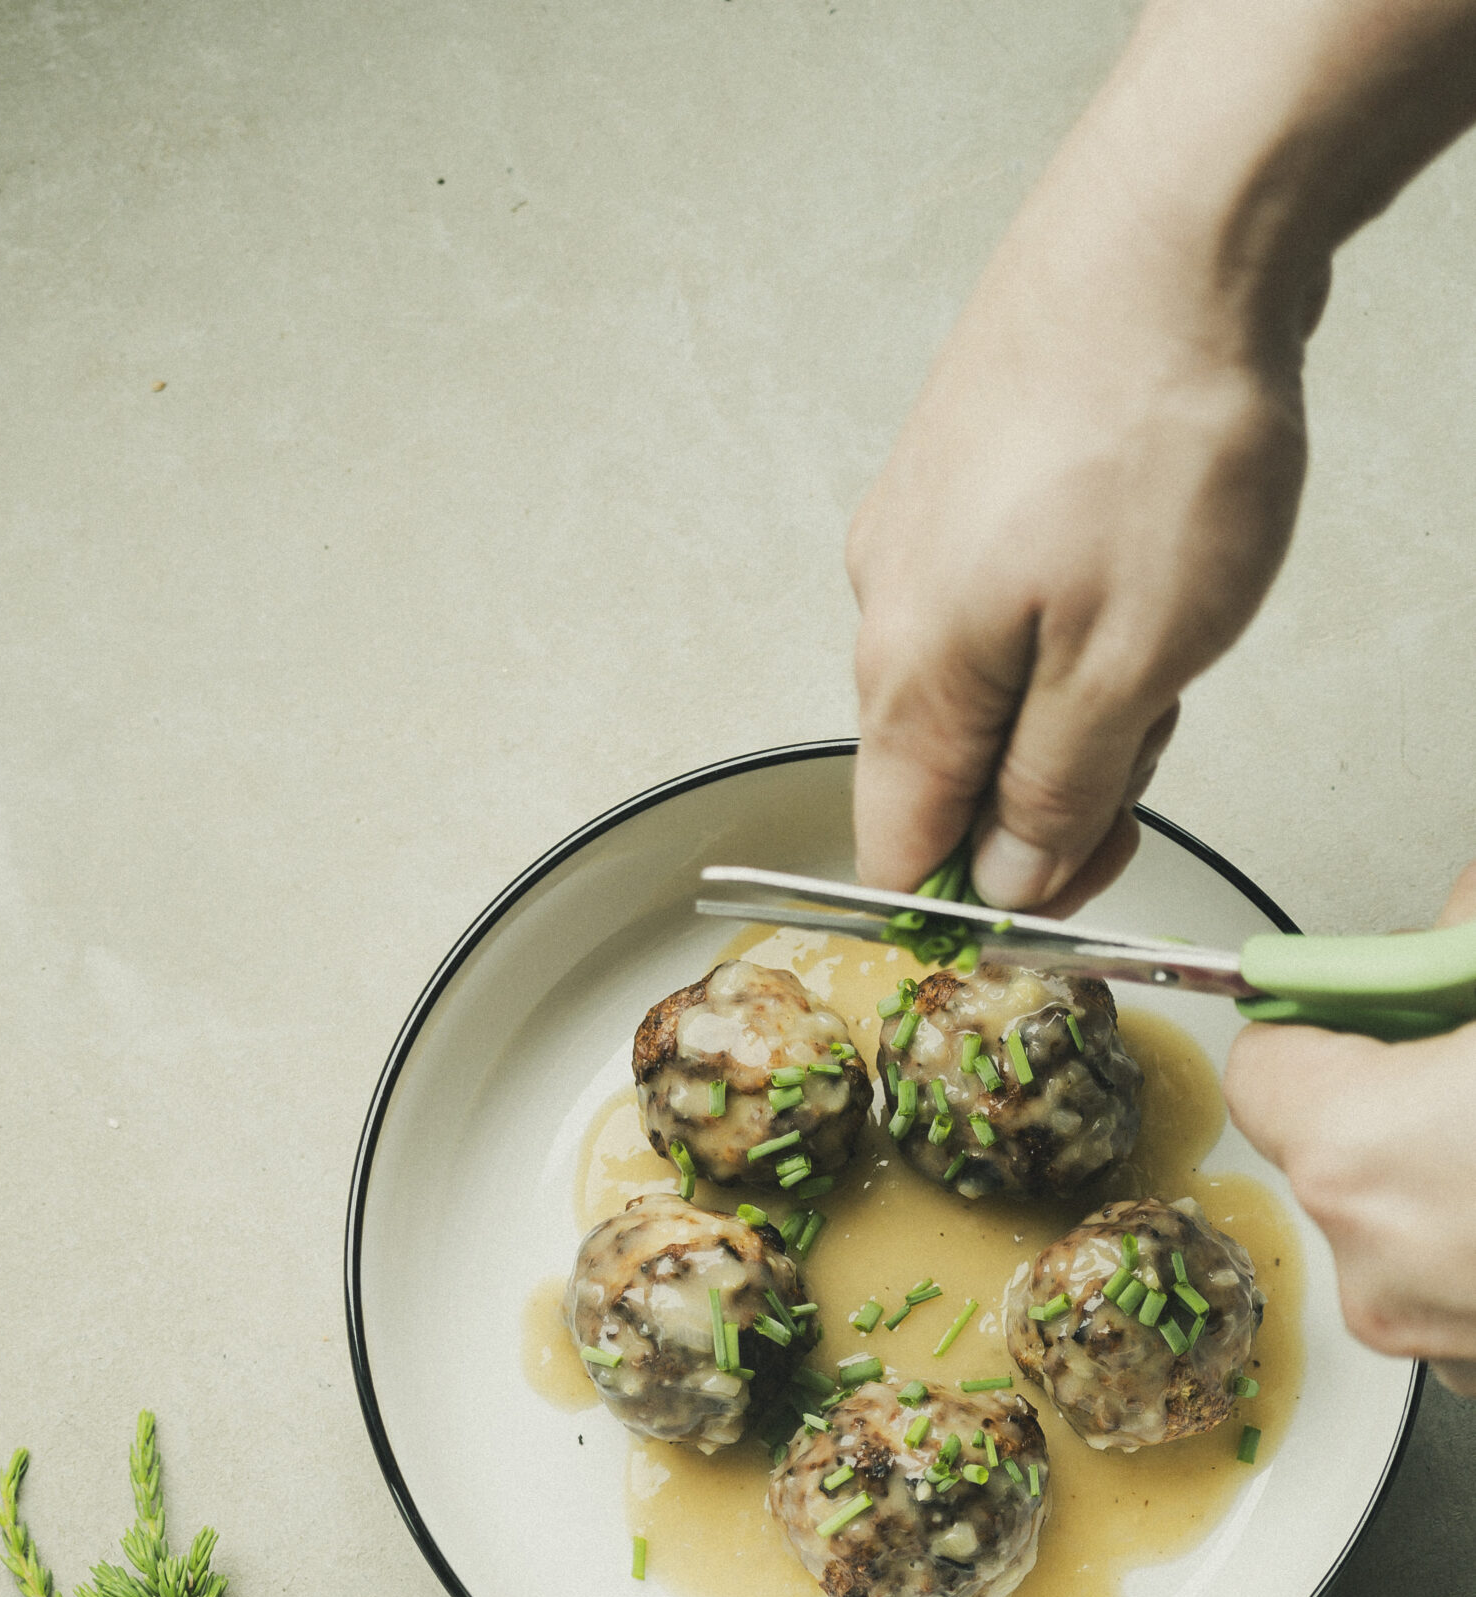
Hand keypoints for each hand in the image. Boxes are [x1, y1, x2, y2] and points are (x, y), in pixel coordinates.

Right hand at [848, 134, 1312, 911]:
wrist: (1171, 230)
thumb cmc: (1151, 429)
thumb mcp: (1130, 669)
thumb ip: (1055, 798)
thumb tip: (1008, 883)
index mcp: (908, 679)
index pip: (898, 856)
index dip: (982, 902)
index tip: (1072, 884)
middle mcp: (889, 610)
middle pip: (952, 773)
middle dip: (1057, 784)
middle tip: (1157, 733)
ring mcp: (921, 535)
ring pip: (995, 684)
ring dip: (1084, 692)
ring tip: (1168, 617)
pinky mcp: (968, 476)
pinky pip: (1015, 599)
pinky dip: (1084, 613)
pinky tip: (1146, 560)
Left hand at [1224, 863, 1475, 1394]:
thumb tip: (1463, 912)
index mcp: (1362, 1151)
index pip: (1268, 1066)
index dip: (1325, 1018)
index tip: (1376, 997)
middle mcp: (1379, 1262)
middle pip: (1345, 1142)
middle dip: (1416, 1089)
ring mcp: (1440, 1334)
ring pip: (1414, 1213)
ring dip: (1465, 1165)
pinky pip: (1470, 1276)